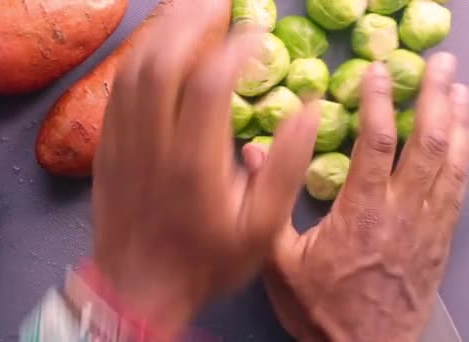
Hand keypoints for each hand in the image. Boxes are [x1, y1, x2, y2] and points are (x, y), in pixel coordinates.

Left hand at [91, 6, 320, 338]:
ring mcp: (124, 142)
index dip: (235, 48)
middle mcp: (154, 143)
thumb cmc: (204, 262)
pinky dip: (138, 56)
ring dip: (162, 30)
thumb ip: (285, 169)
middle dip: (192, 19)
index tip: (258, 34)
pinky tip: (155, 43)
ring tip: (188, 7)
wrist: (136, 288)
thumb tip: (310, 111)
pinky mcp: (107, 146)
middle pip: (164, 62)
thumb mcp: (260, 230)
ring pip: (136, 69)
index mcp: (195, 163)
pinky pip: (117, 89)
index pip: (209, 83)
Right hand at [249, 54, 468, 340]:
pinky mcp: (438, 238)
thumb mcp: (280, 260)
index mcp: (361, 212)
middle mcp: (401, 212)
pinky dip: (464, 156)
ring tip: (458, 88)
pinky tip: (465, 137)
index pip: (376, 144)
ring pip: (451, 162)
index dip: (378, 102)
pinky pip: (458, 188)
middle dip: (434, 98)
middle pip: (427, 143)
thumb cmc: (321, 307)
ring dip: (457, 120)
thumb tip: (252, 154)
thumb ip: (270, 204)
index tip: (376, 73)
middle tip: (439, 65)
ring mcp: (426, 224)